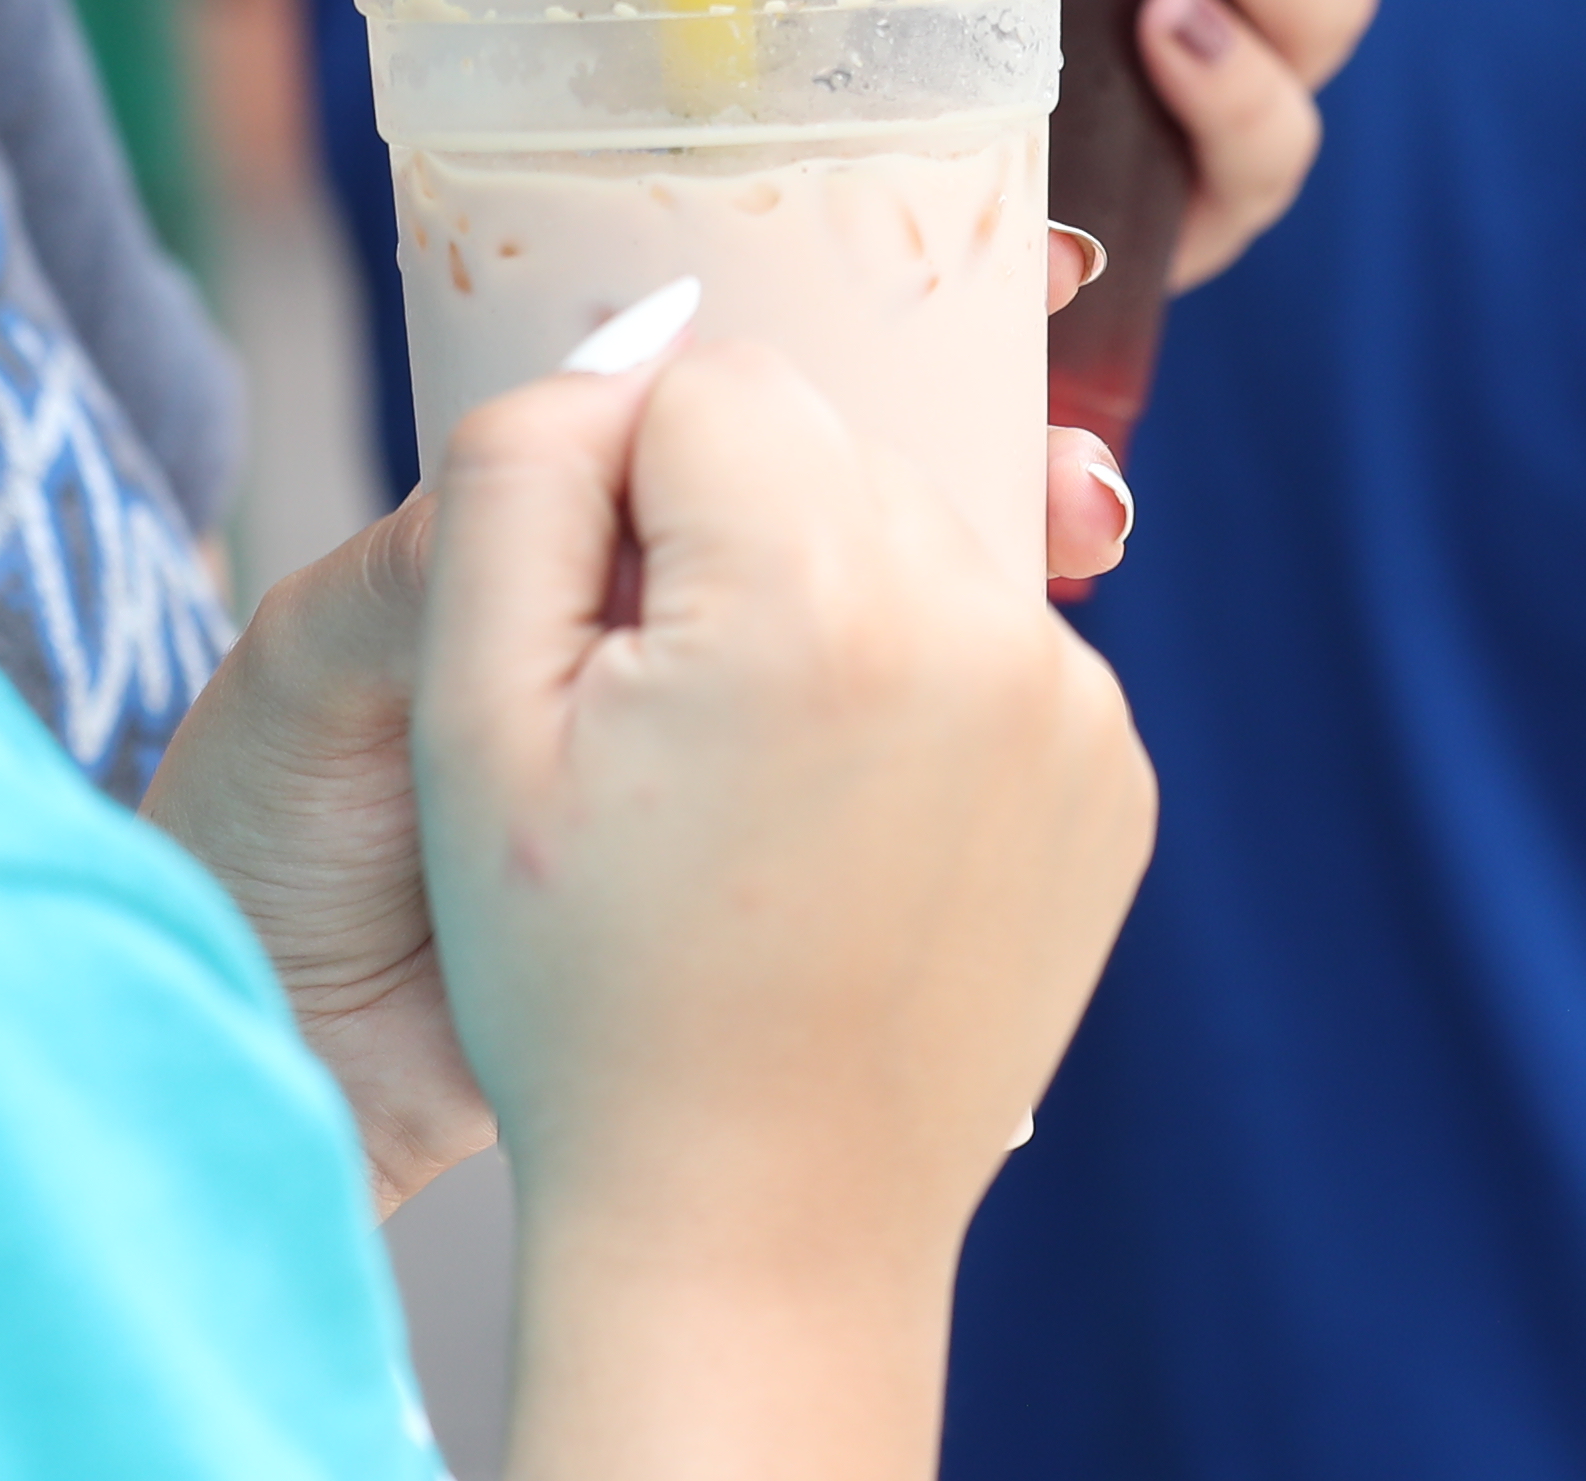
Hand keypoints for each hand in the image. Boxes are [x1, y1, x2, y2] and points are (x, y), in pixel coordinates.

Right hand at [423, 326, 1152, 1469]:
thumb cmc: (583, 985)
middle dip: (733, 545)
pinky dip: (920, 697)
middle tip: (672, 742)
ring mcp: (1071, 703)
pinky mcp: (1116, 773)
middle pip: (822, 448)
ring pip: (912, 535)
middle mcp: (977, 622)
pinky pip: (991, 643)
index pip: (701, 386)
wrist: (756, 1222)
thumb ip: (523, 474)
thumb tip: (627, 362)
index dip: (615, 507)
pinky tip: (852, 834)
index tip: (601, 659)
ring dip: (832, 609)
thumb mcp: (469, 715)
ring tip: (761, 798)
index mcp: (814, 591)